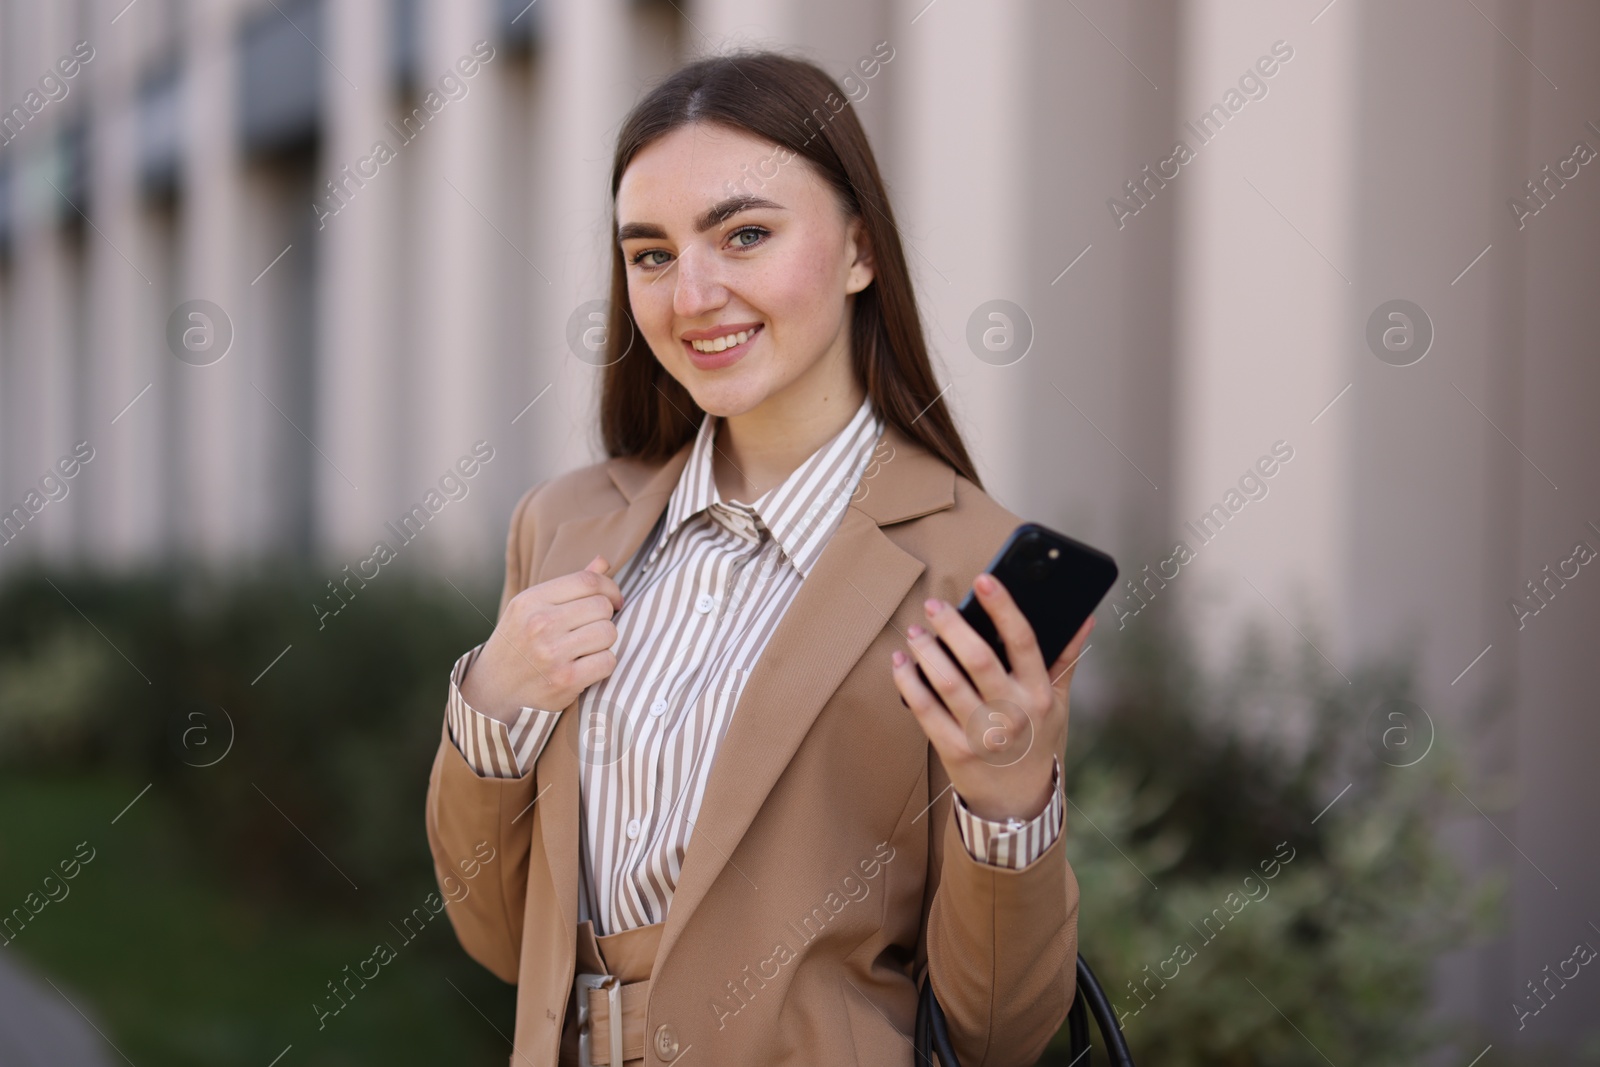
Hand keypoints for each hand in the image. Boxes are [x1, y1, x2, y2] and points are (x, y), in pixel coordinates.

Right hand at [460, 556, 622, 723]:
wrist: (491, 692)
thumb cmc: (517, 647)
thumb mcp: (531, 610)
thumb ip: (568, 587)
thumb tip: (603, 561)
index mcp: (531, 600)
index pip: (588, 581)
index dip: (610, 588)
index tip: (613, 600)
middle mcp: (540, 623)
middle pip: (602, 606)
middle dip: (606, 617)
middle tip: (592, 629)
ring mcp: (553, 652)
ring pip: (609, 633)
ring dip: (605, 642)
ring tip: (586, 648)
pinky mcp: (566, 679)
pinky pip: (608, 661)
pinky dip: (603, 665)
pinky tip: (586, 667)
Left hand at [890, 573, 1094, 822]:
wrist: (1018, 801)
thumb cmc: (1037, 740)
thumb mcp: (1058, 702)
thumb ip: (1066, 657)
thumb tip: (1084, 616)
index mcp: (1039, 694)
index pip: (1025, 641)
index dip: (1004, 607)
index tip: (985, 579)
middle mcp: (1013, 713)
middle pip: (979, 658)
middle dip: (952, 626)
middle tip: (934, 605)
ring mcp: (982, 734)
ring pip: (947, 681)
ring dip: (926, 650)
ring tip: (915, 631)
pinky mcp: (954, 751)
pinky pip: (924, 709)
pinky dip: (908, 681)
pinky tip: (900, 663)